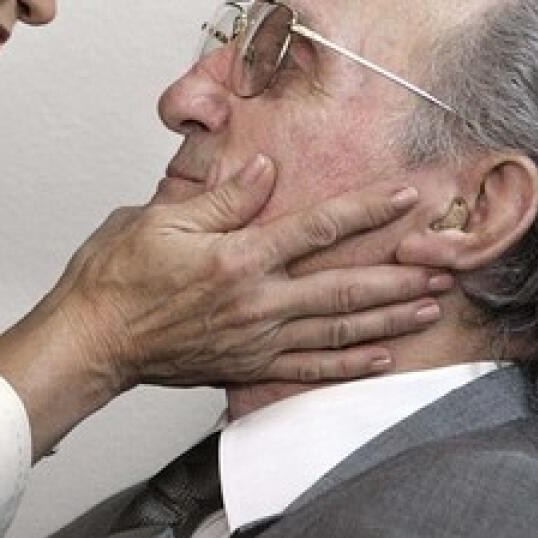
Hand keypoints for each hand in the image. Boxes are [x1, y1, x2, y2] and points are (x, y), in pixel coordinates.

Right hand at [0, 160, 449, 457]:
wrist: (91, 340)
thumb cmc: (115, 277)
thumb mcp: (161, 218)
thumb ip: (221, 197)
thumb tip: (264, 170)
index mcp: (237, 259)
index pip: (315, 228)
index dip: (365, 210)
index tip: (405, 195)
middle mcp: (256, 303)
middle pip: (343, 286)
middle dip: (399, 273)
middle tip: (445, 263)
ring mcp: (255, 339)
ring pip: (337, 329)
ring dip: (388, 317)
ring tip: (429, 305)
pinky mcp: (246, 364)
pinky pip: (308, 367)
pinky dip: (348, 363)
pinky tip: (380, 356)